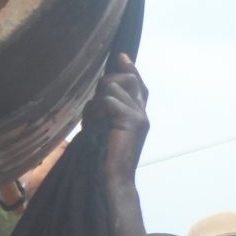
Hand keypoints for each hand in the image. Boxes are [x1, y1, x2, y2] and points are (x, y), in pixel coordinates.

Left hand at [82, 55, 148, 184]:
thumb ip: (106, 110)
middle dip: (105, 84)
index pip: (138, 85)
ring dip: (97, 101)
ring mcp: (139, 116)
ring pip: (113, 87)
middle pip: (126, 78)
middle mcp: (142, 113)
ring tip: (93, 121)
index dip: (131, 69)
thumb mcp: (104, 128)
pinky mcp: (133, 120)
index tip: (122, 57)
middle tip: (95, 108)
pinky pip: (109, 101)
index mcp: (138, 115)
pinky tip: (94, 125)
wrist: (114, 178)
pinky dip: (96, 111)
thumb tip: (99, 94)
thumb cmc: (105, 157)